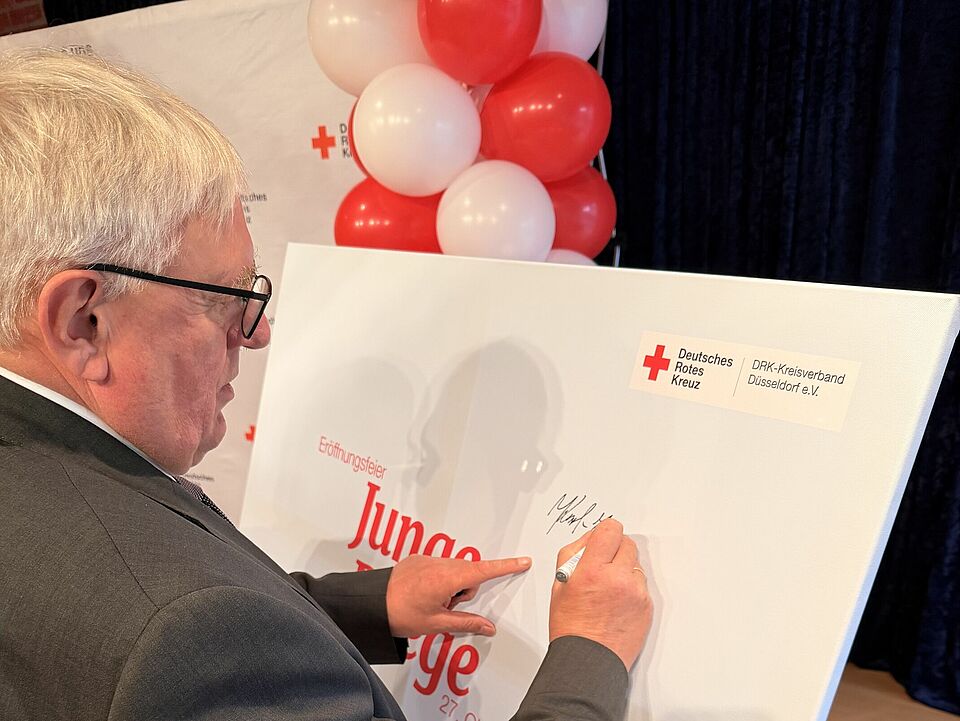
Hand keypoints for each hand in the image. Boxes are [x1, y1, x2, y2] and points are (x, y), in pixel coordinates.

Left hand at [386, 554, 531, 637]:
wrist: (372, 604)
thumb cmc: (400, 613)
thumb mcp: (438, 623)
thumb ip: (467, 622)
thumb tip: (488, 626)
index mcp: (448, 578)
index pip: (485, 570)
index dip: (506, 566)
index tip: (522, 561)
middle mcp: (439, 563)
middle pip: (468, 573)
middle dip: (464, 590)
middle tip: (447, 607)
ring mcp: (428, 559)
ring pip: (453, 570)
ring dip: (451, 586)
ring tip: (432, 602)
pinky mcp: (418, 559)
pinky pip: (439, 567)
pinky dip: (438, 580)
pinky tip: (423, 594)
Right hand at [548, 518, 652, 669]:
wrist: (588, 659)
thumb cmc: (571, 626)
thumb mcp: (560, 583)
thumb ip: (575, 554)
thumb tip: (591, 540)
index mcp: (592, 570)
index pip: (610, 529)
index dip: (606, 531)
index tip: (604, 537)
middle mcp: (617, 578)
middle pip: (627, 543)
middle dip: (615, 549)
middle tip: (604, 563)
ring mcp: (635, 592)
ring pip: (635, 564)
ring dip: (624, 569)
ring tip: (609, 588)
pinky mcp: (646, 606)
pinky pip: (641, 585)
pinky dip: (631, 588)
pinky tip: (617, 602)